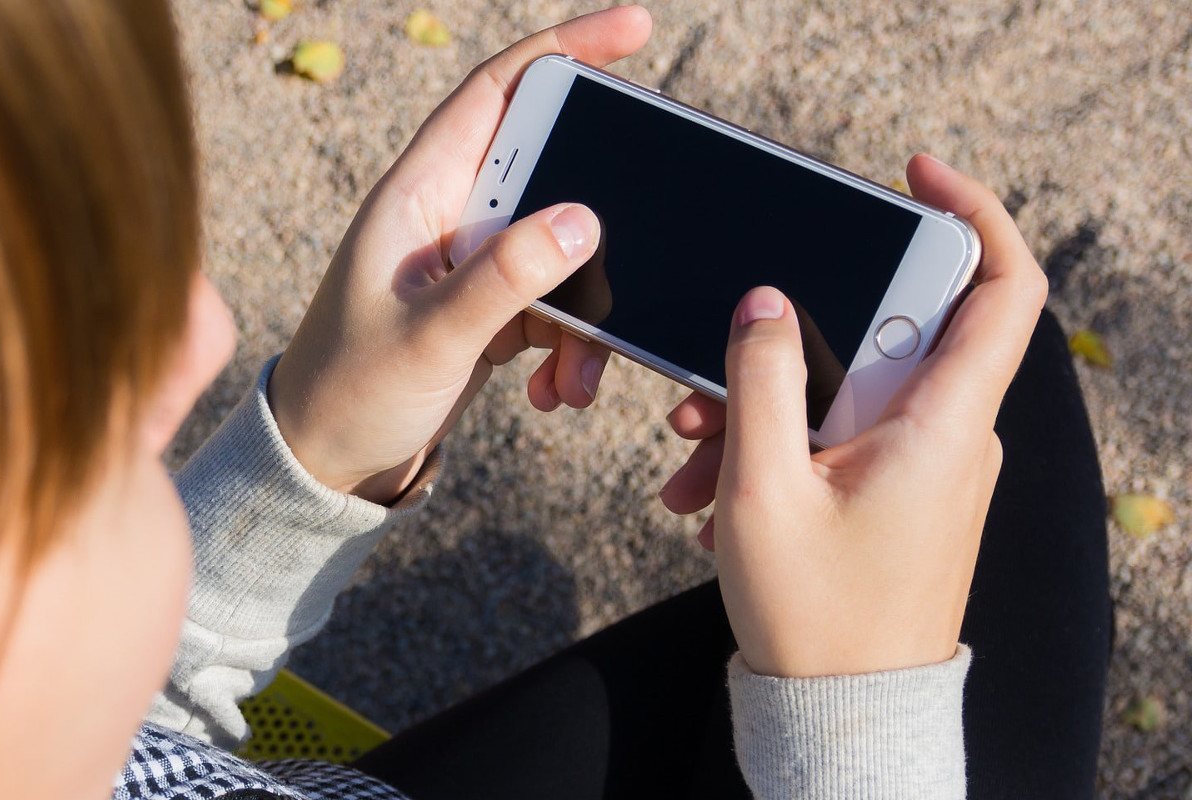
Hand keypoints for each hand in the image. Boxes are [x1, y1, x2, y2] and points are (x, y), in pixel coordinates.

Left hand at [270, 7, 653, 503]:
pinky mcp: (487, 308)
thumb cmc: (350, 392)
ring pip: (562, 251)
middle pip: (549, 172)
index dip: (564, 50)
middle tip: (641, 249)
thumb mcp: (432, 337)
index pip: (496, 91)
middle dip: (598, 219)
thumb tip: (584, 220)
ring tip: (577, 376)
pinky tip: (555, 391)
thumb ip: (506, 277)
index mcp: (417, 193)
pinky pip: (555, 304)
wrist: (325, 464)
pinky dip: (570, 345)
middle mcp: (445, 215)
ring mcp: (470, 263)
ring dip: (586, 312)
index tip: (634, 31)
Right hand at [659, 154, 1046, 676]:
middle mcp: (951, 435)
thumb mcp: (762, 489)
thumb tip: (768, 303)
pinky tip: (711, 487)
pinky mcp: (898, 490)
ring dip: (766, 403)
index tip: (914, 177)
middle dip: (794, 337)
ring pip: (848, 388)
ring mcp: (927, 465)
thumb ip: (761, 381)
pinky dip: (778, 443)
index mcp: (944, 425)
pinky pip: (839, 433)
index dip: (974, 214)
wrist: (841, 712)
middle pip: (889, 332)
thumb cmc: (815, 614)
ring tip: (692, 452)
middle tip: (721, 364)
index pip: (1002, 289)